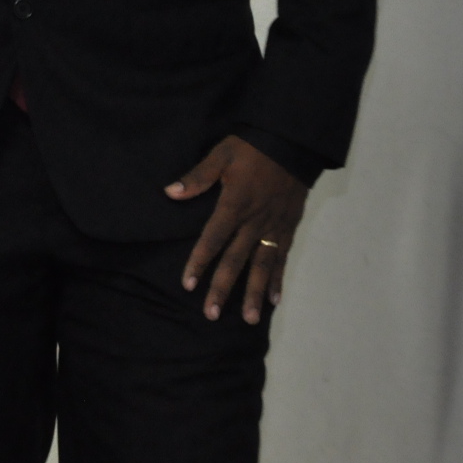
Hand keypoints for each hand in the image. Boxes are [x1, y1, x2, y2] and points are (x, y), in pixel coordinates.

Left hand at [165, 135, 309, 324]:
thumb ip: (199, 176)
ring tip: (249, 319)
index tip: (187, 284)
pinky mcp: (288, 227)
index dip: (199, 261)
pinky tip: (275, 301)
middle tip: (211, 314)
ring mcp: (273, 227)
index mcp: (235, 204)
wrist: (292, 143)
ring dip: (255, 293)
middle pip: (236, 259)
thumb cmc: (252, 148)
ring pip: (262, 265)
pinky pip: (282, 257)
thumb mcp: (222, 154)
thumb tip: (170, 192)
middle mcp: (254, 221)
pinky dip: (278, 279)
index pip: (213, 238)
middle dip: (223, 288)